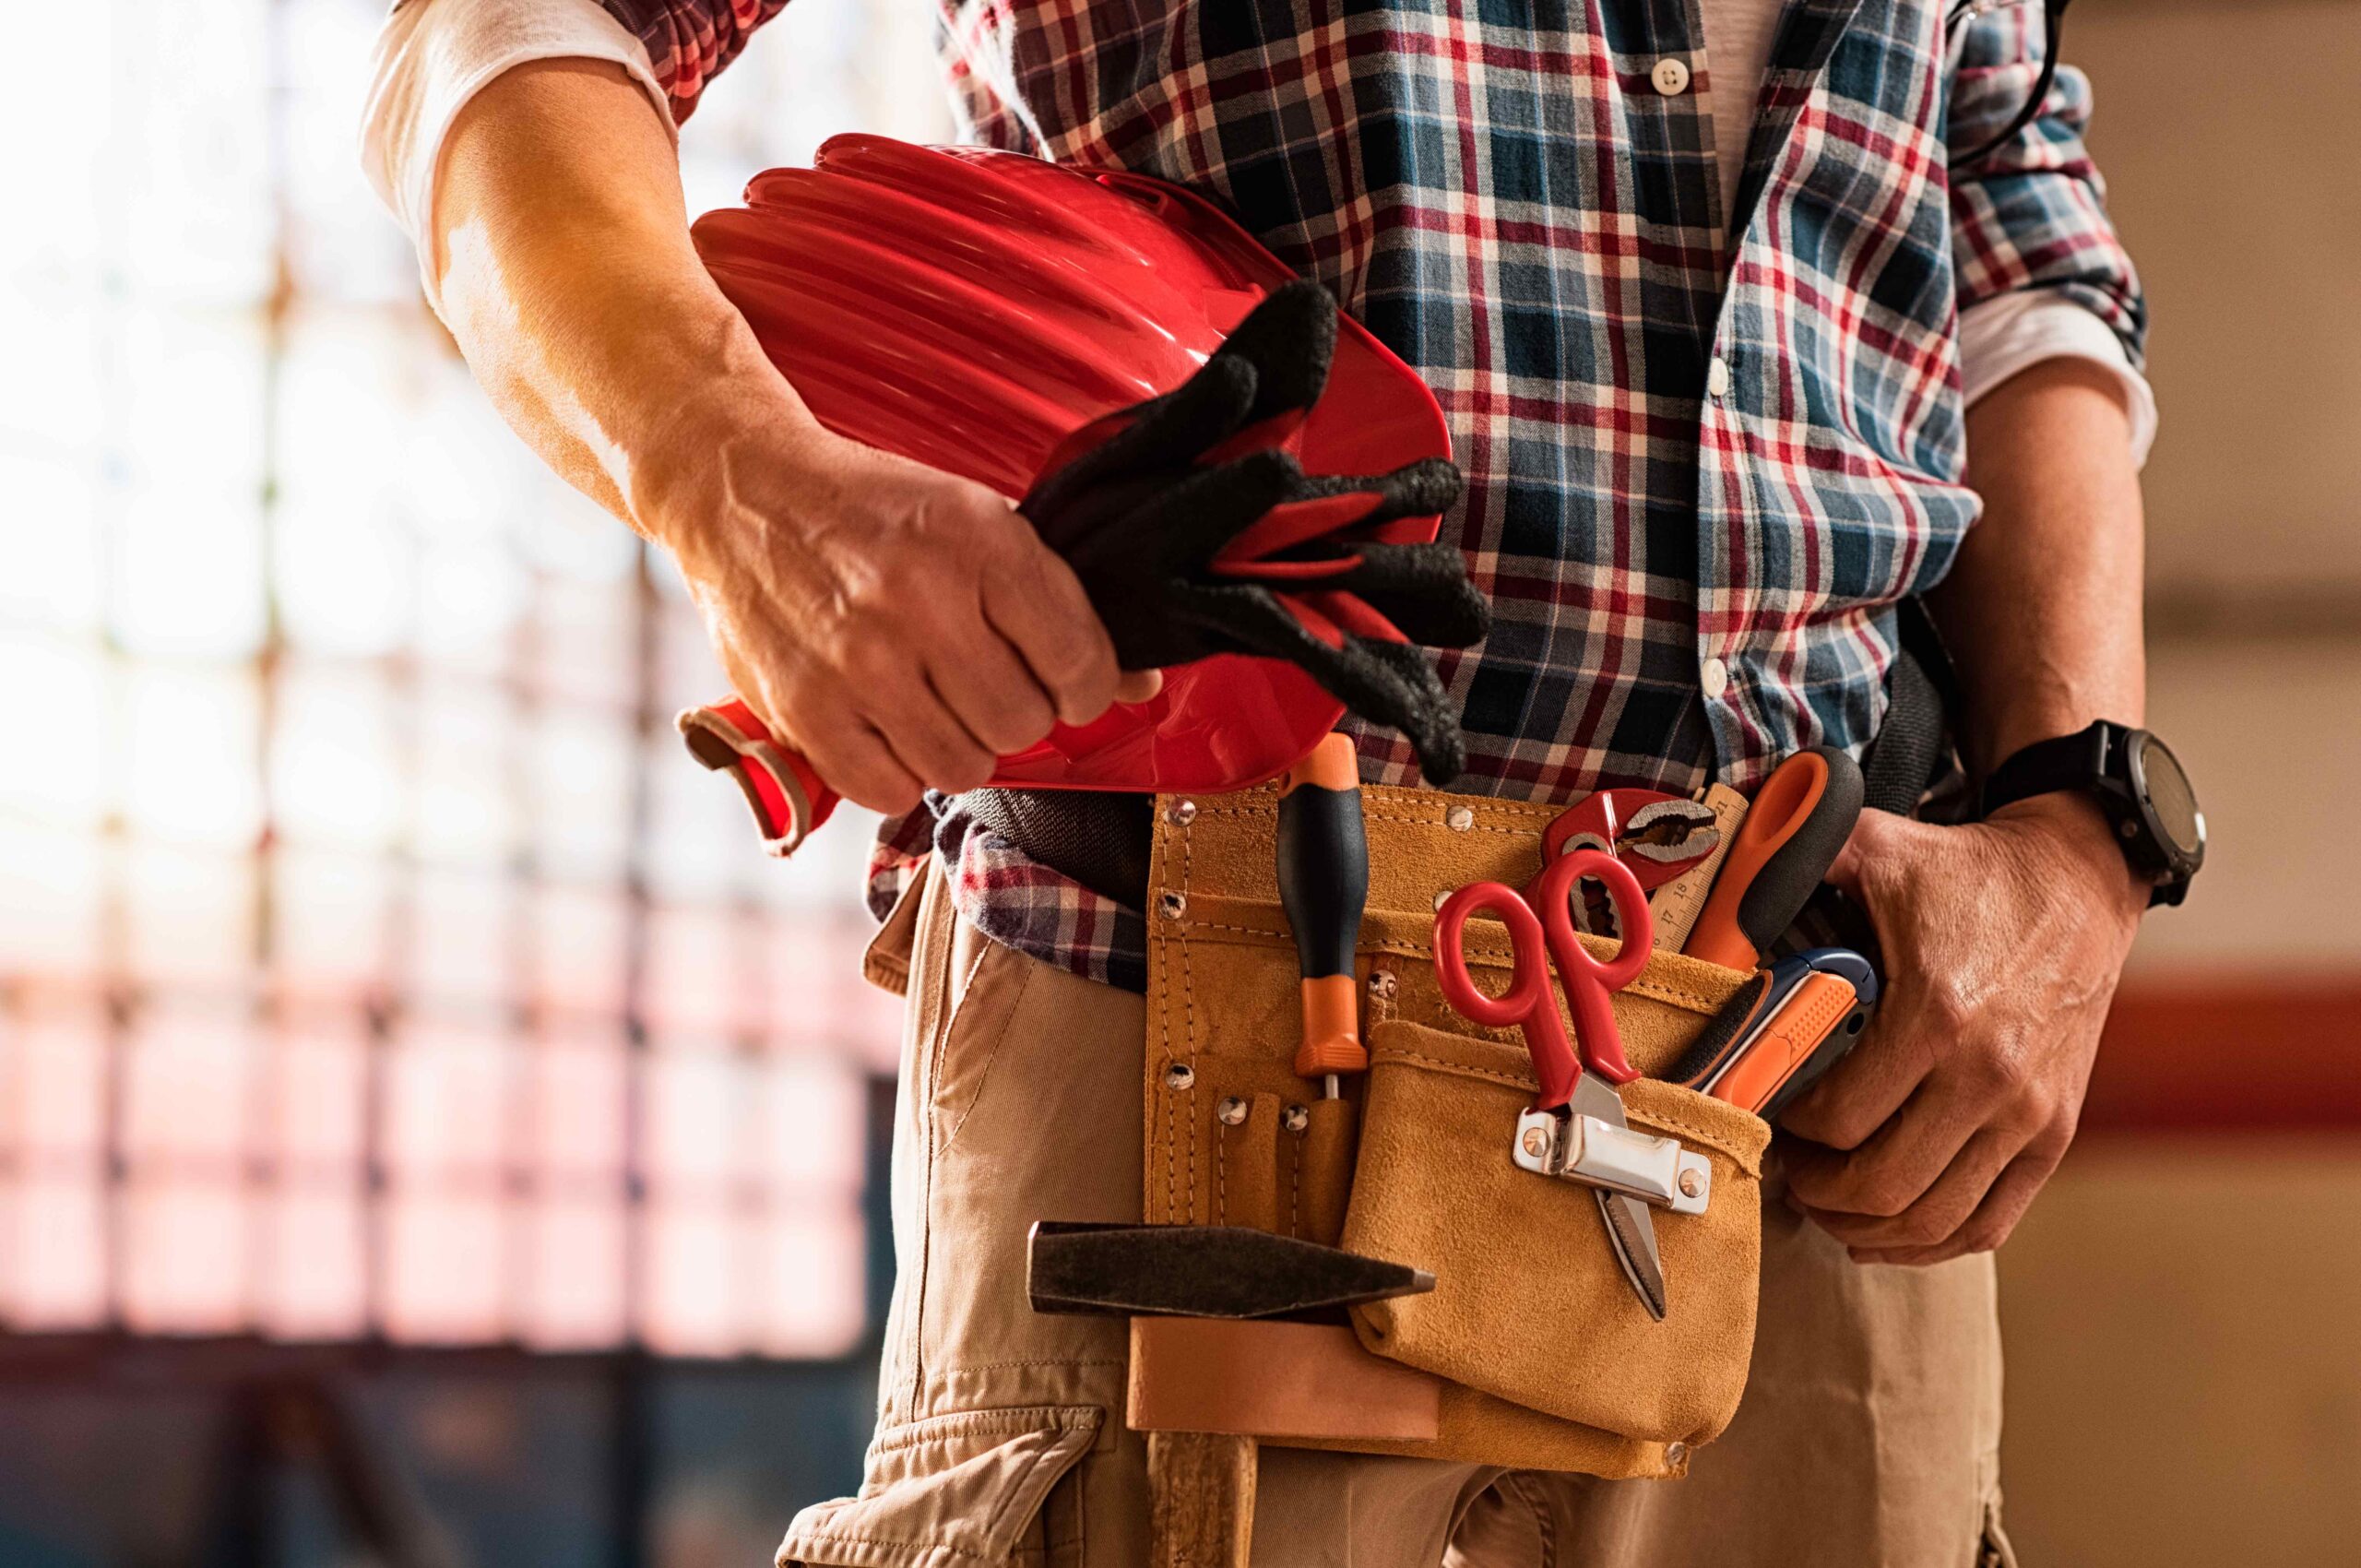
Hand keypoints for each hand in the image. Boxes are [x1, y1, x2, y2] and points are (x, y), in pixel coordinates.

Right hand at [660, 410, 1158, 814]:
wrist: (743, 494)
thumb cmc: (870, 512)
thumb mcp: (974, 520)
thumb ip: (1056, 602)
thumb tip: (1138, 684)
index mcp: (978, 541)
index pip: (1079, 660)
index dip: (1087, 686)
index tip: (1067, 684)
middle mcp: (920, 601)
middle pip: (1023, 723)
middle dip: (1017, 714)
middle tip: (985, 686)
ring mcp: (859, 661)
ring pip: (963, 767)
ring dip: (958, 746)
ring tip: (931, 703)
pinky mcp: (806, 709)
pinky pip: (891, 791)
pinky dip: (899, 772)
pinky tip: (888, 726)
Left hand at [1777, 793, 2146, 1264]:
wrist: (2079, 881)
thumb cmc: (1969, 872)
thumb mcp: (1877, 848)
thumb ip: (1795, 860)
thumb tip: (1723, 880)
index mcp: (1937, 1017)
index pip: (1839, 1119)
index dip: (1788, 1130)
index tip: (1767, 1111)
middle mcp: (1990, 1078)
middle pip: (1882, 1185)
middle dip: (1818, 1191)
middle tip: (1788, 1170)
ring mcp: (2029, 1115)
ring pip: (1932, 1220)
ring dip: (1866, 1227)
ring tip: (1827, 1203)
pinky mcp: (2054, 1134)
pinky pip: (1988, 1223)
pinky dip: (1930, 1242)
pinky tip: (1887, 1228)